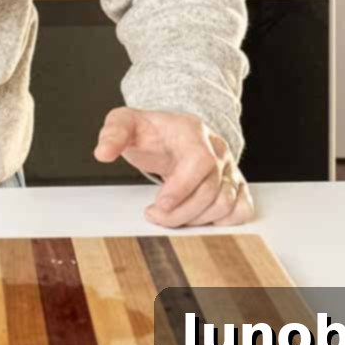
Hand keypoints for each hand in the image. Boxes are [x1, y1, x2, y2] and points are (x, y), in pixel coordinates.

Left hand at [93, 106, 254, 227]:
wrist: (170, 133)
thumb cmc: (151, 132)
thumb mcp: (126, 123)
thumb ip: (113, 134)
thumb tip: (103, 152)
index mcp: (192, 132)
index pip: (200, 161)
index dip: (182, 188)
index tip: (158, 204)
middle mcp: (217, 149)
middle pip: (212, 189)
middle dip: (181, 211)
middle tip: (155, 215)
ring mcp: (229, 167)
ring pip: (226, 203)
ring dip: (197, 219)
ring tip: (172, 216)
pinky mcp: (235, 184)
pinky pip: (242, 208)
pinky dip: (223, 222)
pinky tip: (199, 219)